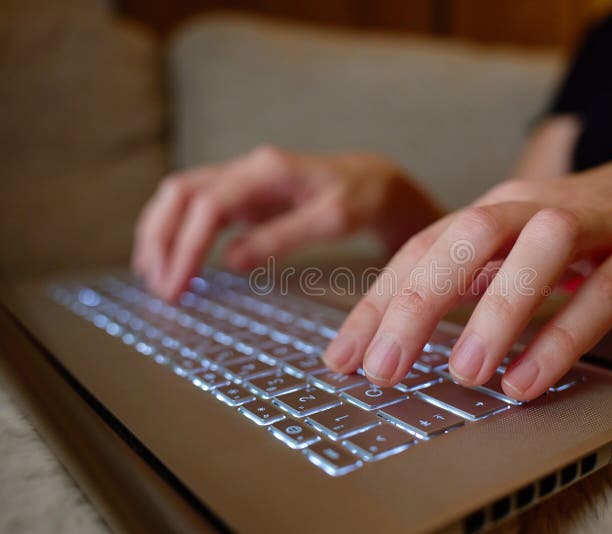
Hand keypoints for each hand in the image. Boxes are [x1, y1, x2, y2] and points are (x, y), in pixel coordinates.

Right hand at [132, 145, 441, 300]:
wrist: (377, 182)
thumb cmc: (361, 198)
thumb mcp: (333, 221)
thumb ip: (283, 237)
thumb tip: (231, 260)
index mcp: (267, 170)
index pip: (208, 205)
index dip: (186, 247)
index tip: (175, 287)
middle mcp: (248, 168)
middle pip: (181, 194)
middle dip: (161, 239)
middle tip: (158, 288)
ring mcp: (242, 178)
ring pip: (181, 195)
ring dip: (160, 232)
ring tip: (153, 276)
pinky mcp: (243, 193)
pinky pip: (196, 205)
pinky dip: (176, 229)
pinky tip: (170, 257)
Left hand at [323, 150, 611, 399]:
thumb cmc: (585, 227)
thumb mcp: (518, 245)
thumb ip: (472, 278)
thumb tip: (407, 327)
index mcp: (493, 210)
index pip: (421, 248)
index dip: (376, 303)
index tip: (342, 359)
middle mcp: (530, 208)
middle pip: (463, 239)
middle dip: (414, 305)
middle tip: (381, 372)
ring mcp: (590, 225)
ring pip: (535, 254)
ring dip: (495, 314)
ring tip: (462, 375)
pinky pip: (602, 292)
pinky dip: (562, 336)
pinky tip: (529, 379)